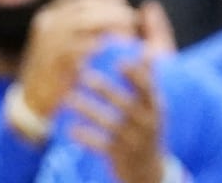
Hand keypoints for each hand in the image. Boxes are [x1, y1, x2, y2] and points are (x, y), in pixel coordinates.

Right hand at [15, 0, 140, 117]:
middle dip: (111, 9)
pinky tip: (116, 48)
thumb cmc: (57, 73)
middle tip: (132, 17)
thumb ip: (86, 31)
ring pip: (84, 21)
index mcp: (51, 16)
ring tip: (128, 31)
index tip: (125, 7)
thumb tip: (116, 18)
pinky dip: (100, 43)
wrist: (33, 99)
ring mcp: (50, 39)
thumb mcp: (65, 46)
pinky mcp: (55, 57)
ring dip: (109, 22)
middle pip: (85, 6)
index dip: (106, 0)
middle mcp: (48, 23)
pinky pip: (81, 45)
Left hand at [68, 56, 166, 182]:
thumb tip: (146, 51)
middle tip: (84, 76)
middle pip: (127, 106)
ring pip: (111, 125)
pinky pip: (102, 146)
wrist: (148, 171)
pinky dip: (86, 138)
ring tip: (68, 99)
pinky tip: (71, 129)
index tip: (119, 62)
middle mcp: (146, 124)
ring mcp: (133, 141)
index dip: (136, 77)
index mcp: (153, 107)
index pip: (147, 90)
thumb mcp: (151, 106)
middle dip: (106, 90)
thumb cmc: (146, 128)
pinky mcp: (120, 156)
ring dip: (89, 111)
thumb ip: (147, 80)